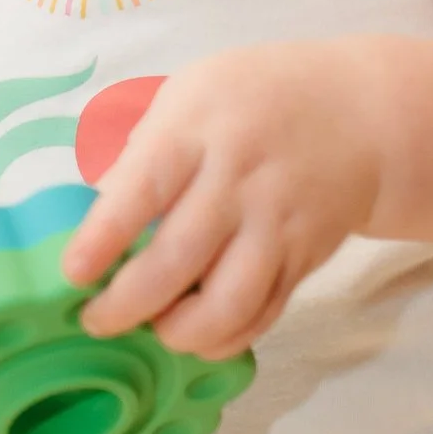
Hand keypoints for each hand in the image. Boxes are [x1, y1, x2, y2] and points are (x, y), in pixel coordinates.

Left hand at [58, 42, 404, 359]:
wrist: (359, 112)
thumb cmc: (252, 99)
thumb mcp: (190, 95)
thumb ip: (144, 154)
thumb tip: (95, 220)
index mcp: (199, 129)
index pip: (144, 187)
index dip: (104, 237)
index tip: (73, 273)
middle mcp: (239, 179)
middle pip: (178, 259)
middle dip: (127, 304)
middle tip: (97, 320)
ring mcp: (277, 223)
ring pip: (227, 304)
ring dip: (180, 333)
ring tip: (155, 329)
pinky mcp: (305, 257)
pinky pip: (263, 315)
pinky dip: (225, 338)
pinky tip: (198, 334)